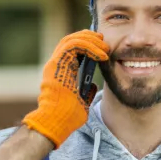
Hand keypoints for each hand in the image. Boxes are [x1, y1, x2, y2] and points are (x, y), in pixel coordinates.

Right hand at [22, 30, 108, 147]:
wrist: (56, 122)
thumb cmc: (67, 117)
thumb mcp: (82, 102)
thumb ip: (86, 92)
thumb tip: (94, 86)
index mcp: (60, 72)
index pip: (71, 49)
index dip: (86, 44)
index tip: (102, 47)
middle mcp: (56, 65)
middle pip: (70, 40)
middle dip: (88, 37)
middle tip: (103, 41)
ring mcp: (55, 64)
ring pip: (71, 39)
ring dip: (90, 40)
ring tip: (104, 47)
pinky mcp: (57, 64)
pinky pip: (73, 46)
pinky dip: (89, 46)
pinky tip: (100, 55)